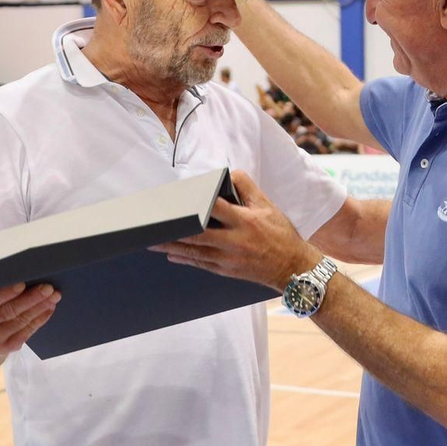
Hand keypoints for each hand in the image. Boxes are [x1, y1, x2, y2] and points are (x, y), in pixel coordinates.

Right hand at [0, 283, 59, 356]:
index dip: (5, 294)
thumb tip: (17, 270)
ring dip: (39, 308)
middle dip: (30, 299)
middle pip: (6, 312)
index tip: (23, 283)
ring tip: (53, 296)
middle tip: (48, 288)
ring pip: (19, 322)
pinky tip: (48, 309)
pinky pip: (25, 333)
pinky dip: (39, 320)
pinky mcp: (2, 349)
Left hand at [159, 171, 319, 289]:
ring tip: (153, 240)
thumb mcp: (268, 206)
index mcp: (245, 220)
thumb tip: (227, 174)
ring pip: (195, 251)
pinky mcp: (227, 271)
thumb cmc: (280, 234)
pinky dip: (185, 259)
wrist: (293, 268)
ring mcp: (229, 258)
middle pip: (198, 234)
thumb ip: (247, 188)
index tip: (178, 198)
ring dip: (173, 246)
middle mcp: (235, 240)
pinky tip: (171, 254)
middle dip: (175, 229)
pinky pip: (201, 264)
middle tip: (154, 225)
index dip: (196, 202)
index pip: (216, 207)